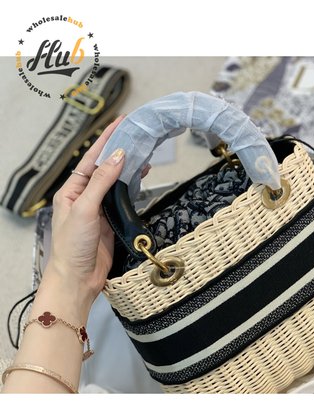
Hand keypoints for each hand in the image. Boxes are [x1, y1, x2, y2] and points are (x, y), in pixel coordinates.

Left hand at [41, 115, 149, 316]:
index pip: (92, 159)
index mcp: (73, 190)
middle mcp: (86, 196)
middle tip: (137, 135)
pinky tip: (141, 178)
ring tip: (144, 154)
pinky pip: (124, 198)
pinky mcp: (112, 219)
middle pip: (106, 167)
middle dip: (120, 150)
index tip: (121, 123)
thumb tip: (117, 157)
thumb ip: (101, 182)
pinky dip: (134, 187)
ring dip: (129, 168)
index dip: (107, 140)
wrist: (79, 278)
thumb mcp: (85, 209)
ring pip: (117, 181)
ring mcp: (100, 208)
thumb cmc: (72, 246)